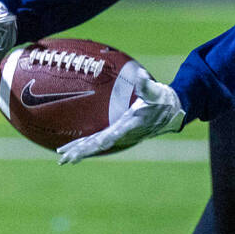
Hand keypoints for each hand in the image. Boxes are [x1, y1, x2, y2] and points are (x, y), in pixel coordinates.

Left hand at [56, 68, 185, 163]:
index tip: (90, 147)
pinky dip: (87, 147)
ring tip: (63, 159)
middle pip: (100, 145)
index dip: (101, 141)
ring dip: (81, 152)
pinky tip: (75, 150)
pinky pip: (100, 142)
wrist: (171, 113)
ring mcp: (122, 137)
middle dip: (82, 152)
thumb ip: (146, 84)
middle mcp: (125, 134)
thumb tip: (140, 74)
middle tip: (65, 159)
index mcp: (131, 124)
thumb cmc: (162, 100)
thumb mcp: (156, 91)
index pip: (114, 134)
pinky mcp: (120, 136)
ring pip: (98, 146)